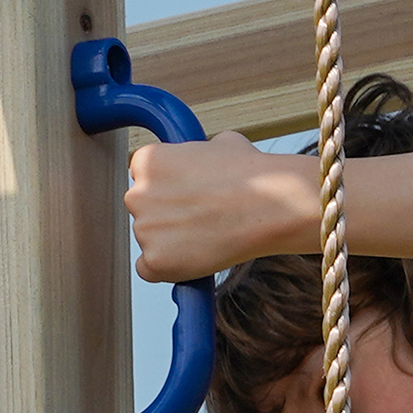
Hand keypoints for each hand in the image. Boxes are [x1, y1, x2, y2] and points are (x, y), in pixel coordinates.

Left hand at [125, 131, 311, 282]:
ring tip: (210, 233)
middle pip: (143, 210)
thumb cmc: (254, 174)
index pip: (143, 179)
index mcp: (147, 161)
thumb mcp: (222, 144)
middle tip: (202, 216)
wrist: (274, 206)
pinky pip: (150, 269)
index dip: (168, 188)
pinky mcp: (155, 261)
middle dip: (167, 214)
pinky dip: (169, 268)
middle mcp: (137, 194)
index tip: (188, 194)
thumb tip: (203, 153)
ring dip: (171, 241)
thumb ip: (196, 152)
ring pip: (150, 240)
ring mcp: (144, 230)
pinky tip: (197, 256)